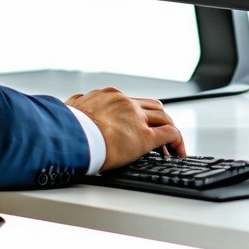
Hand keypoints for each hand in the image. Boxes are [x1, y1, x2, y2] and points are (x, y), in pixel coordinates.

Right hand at [65, 88, 184, 169]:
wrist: (74, 135)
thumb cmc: (70, 125)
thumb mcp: (72, 108)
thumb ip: (77, 105)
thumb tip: (71, 105)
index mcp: (108, 96)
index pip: (131, 102)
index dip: (139, 114)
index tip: (139, 123)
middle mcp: (126, 103)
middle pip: (152, 106)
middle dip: (159, 118)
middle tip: (161, 132)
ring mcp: (137, 118)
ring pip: (164, 117)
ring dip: (170, 129)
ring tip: (172, 146)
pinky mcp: (145, 137)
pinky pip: (170, 134)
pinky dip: (177, 142)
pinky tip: (178, 152)